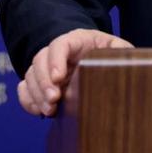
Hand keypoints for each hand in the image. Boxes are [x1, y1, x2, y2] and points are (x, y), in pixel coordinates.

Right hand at [16, 28, 132, 116]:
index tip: (59, 78)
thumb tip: (126, 59)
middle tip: (53, 99)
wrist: (92, 59)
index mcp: (75, 40)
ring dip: (36, 94)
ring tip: (49, 110)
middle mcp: (56, 52)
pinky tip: (39, 111)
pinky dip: (28, 101)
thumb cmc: (105, 52)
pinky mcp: (40, 83)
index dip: (56, 60)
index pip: (60, 44)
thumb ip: (120, 50)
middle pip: (40, 60)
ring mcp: (45, 68)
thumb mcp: (115, 47)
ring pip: (31, 75)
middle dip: (44, 81)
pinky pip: (25, 89)